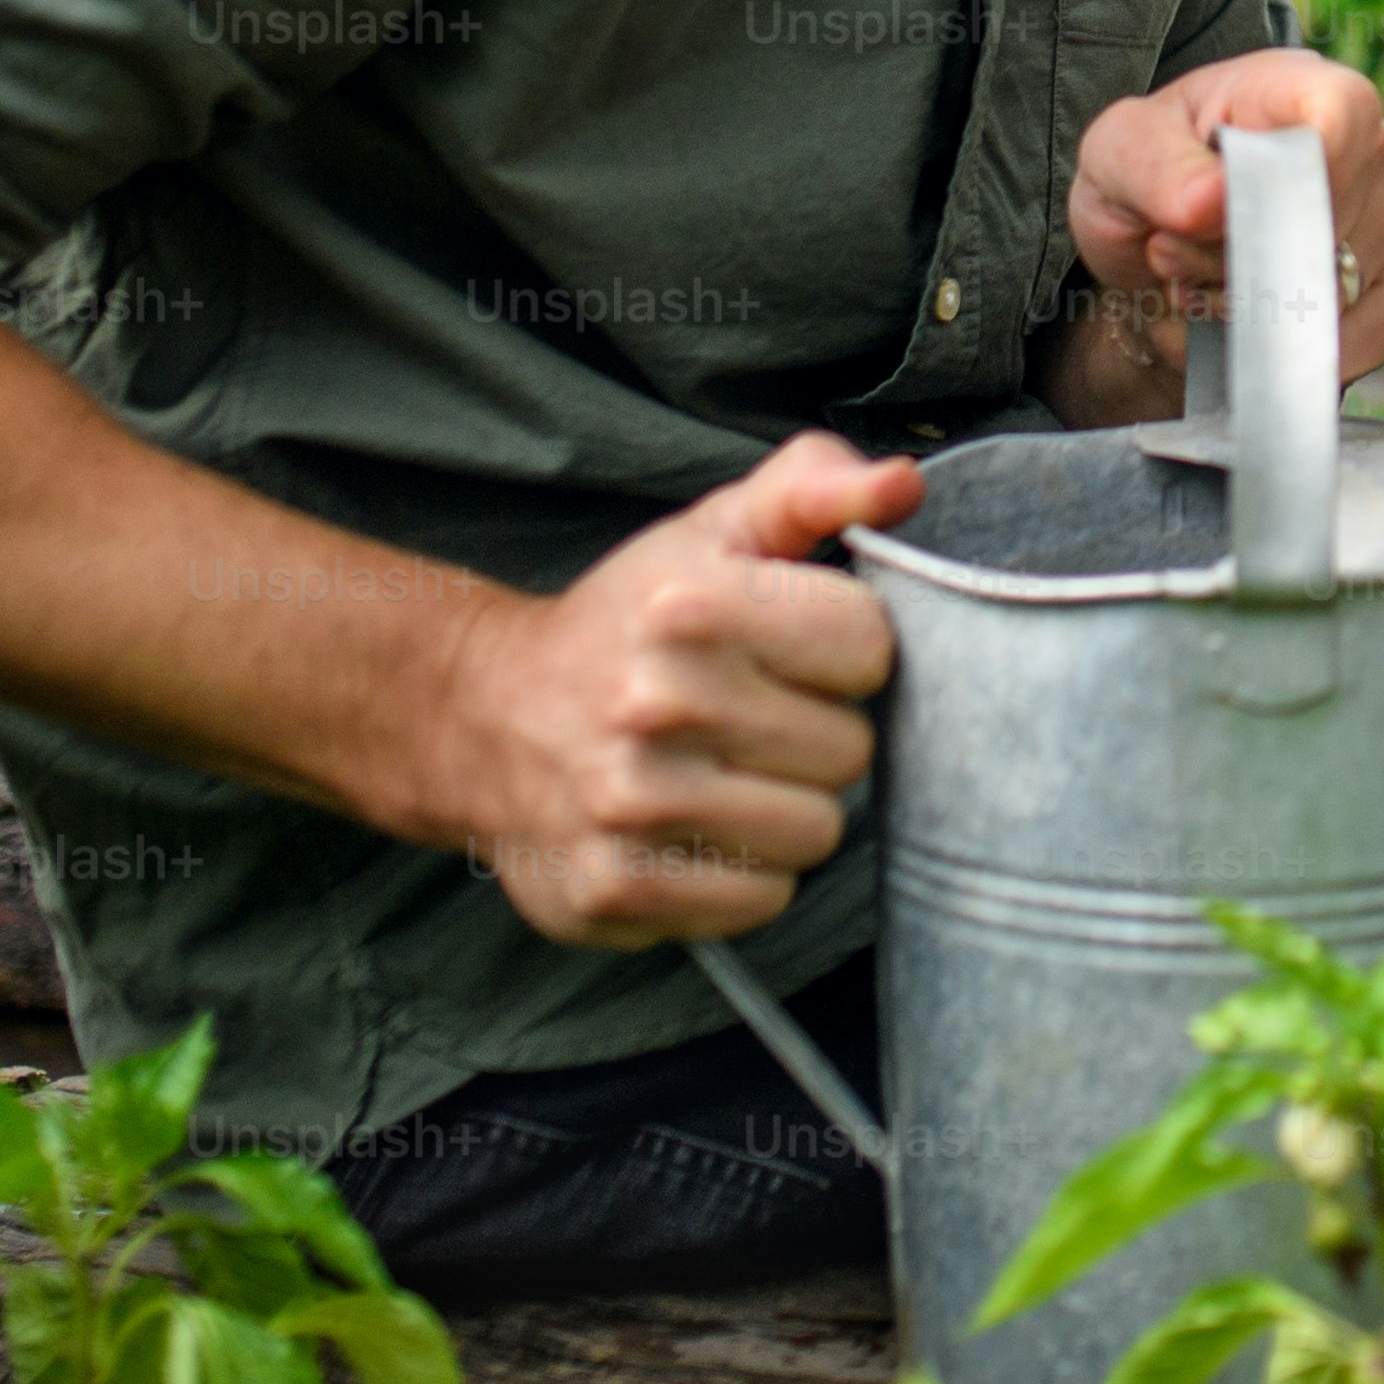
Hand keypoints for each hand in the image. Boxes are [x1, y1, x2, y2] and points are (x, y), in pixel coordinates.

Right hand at [425, 433, 918, 945]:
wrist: (483, 714)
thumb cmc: (626, 622)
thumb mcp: (713, 532)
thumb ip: (813, 488)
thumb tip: (900, 484)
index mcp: (690, 605)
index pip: (870, 644)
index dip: (845, 650)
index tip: (793, 650)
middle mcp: (656, 703)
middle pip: (849, 751)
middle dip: (813, 736)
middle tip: (748, 720)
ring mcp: (631, 804)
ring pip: (815, 834)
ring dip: (784, 811)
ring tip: (723, 775)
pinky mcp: (616, 889)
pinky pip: (763, 899)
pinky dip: (742, 874)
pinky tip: (693, 830)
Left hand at [1060, 46, 1383, 417]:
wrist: (1162, 249)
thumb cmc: (1150, 181)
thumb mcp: (1117, 156)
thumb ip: (1158, 171)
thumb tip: (1213, 200)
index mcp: (1302, 84)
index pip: (1340, 113)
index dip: (1291, 172)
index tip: (1220, 212)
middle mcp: (1371, 143)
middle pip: (1316, 225)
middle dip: (1229, 263)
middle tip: (1171, 259)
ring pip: (1330, 292)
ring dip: (1248, 313)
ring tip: (1201, 286)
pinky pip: (1359, 339)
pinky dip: (1286, 351)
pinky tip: (1245, 325)